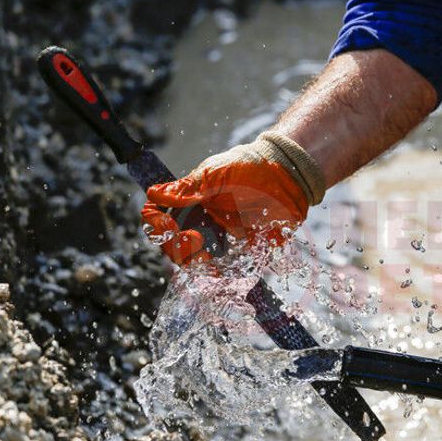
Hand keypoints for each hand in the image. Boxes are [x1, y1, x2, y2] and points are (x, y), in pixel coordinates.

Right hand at [141, 131, 324, 264]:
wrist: (287, 176)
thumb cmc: (250, 167)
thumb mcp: (214, 174)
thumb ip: (187, 189)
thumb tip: (154, 194)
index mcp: (190, 199)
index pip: (158, 214)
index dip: (155, 223)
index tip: (168, 225)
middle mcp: (200, 218)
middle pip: (171, 242)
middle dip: (175, 247)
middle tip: (193, 240)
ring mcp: (218, 234)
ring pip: (191, 258)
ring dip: (191, 262)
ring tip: (206, 258)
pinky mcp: (238, 248)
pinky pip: (220, 267)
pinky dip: (213, 274)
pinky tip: (217, 272)